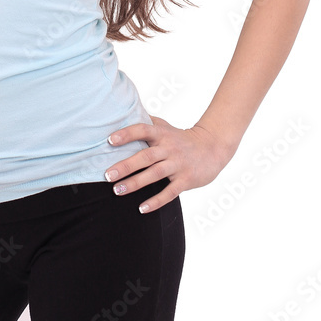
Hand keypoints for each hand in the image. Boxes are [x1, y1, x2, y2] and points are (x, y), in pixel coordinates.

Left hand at [103, 115, 236, 213]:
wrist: (213, 147)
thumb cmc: (181, 138)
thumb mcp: (165, 126)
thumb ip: (147, 121)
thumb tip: (124, 112)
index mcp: (162, 134)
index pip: (143, 130)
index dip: (127, 134)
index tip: (110, 140)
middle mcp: (169, 148)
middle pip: (145, 156)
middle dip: (125, 166)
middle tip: (107, 174)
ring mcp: (178, 165)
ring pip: (154, 174)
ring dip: (135, 183)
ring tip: (117, 191)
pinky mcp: (186, 180)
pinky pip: (170, 192)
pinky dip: (156, 201)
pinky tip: (142, 208)